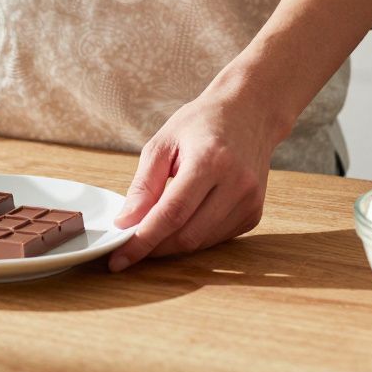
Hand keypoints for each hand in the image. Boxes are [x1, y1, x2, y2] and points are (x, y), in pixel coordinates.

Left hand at [108, 81, 288, 271]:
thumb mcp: (163, 143)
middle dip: (154, 247)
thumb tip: (126, 223)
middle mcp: (237, 184)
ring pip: (201, 242)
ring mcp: (250, 202)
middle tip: (129, 247)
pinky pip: (215, 239)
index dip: (142, 240)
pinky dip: (192, 237)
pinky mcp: (253, 214)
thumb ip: (143, 185)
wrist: (250, 112)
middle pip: (187, 235)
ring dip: (172, 244)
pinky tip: (182, 220)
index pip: (172, 213)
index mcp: (211, 161)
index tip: (118, 259)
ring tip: (153, 229)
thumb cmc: (202, 123)